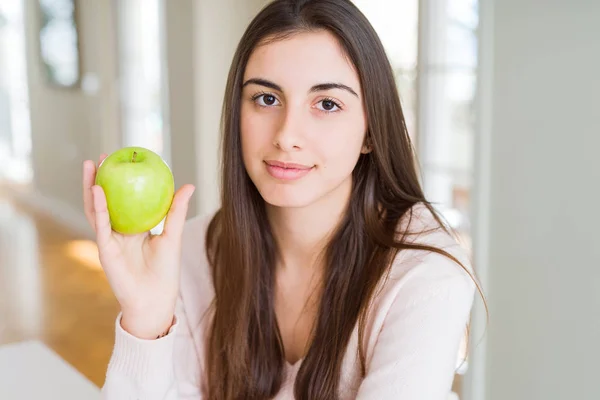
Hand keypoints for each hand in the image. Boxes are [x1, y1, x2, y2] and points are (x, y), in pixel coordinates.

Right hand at [83, 154, 194, 338]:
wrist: (155, 299)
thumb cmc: (166, 271)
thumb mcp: (173, 235)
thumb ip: (176, 210)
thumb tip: (188, 185)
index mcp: (135, 228)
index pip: (126, 199)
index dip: (123, 180)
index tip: (125, 159)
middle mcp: (119, 231)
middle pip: (107, 200)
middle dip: (102, 178)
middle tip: (104, 156)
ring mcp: (110, 239)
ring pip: (96, 208)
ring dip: (92, 186)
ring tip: (92, 165)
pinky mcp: (105, 249)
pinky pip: (100, 224)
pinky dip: (98, 207)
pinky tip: (97, 190)